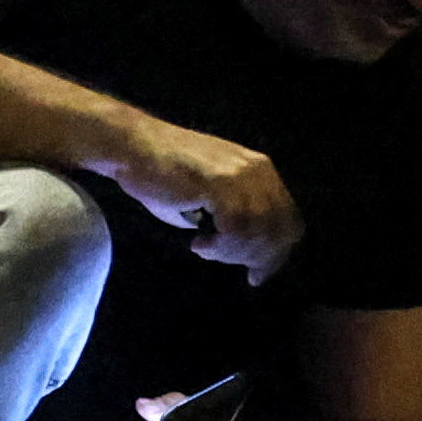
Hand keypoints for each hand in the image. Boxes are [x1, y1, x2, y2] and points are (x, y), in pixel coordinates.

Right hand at [98, 117, 301, 281]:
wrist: (134, 146)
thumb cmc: (164, 173)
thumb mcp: (212, 194)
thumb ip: (235, 217)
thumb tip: (249, 254)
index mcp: (262, 170)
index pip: (288, 219)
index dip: (277, 252)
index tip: (258, 274)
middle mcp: (257, 169)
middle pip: (278, 229)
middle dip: (260, 259)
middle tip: (241, 272)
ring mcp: (238, 174)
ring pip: (257, 231)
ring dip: (233, 252)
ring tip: (208, 250)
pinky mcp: (218, 182)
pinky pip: (234, 228)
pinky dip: (220, 246)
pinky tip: (200, 244)